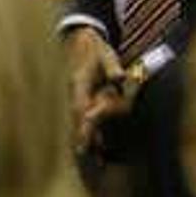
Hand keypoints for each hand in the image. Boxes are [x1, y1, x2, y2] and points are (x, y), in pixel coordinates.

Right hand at [64, 26, 127, 153]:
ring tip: (91, 155)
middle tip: (85, 154)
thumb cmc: (95, 49)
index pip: (80, 108)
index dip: (83, 125)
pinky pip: (83, 116)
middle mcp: (76, 93)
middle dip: (81, 136)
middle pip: (77, 119)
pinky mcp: (82, 98)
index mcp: (80, 83)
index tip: (83, 139)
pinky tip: (95, 142)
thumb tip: (119, 78)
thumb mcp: (105, 55)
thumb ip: (112, 67)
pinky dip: (87, 129)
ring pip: (79, 120)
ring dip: (84, 136)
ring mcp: (77, 96)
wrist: (81, 41)